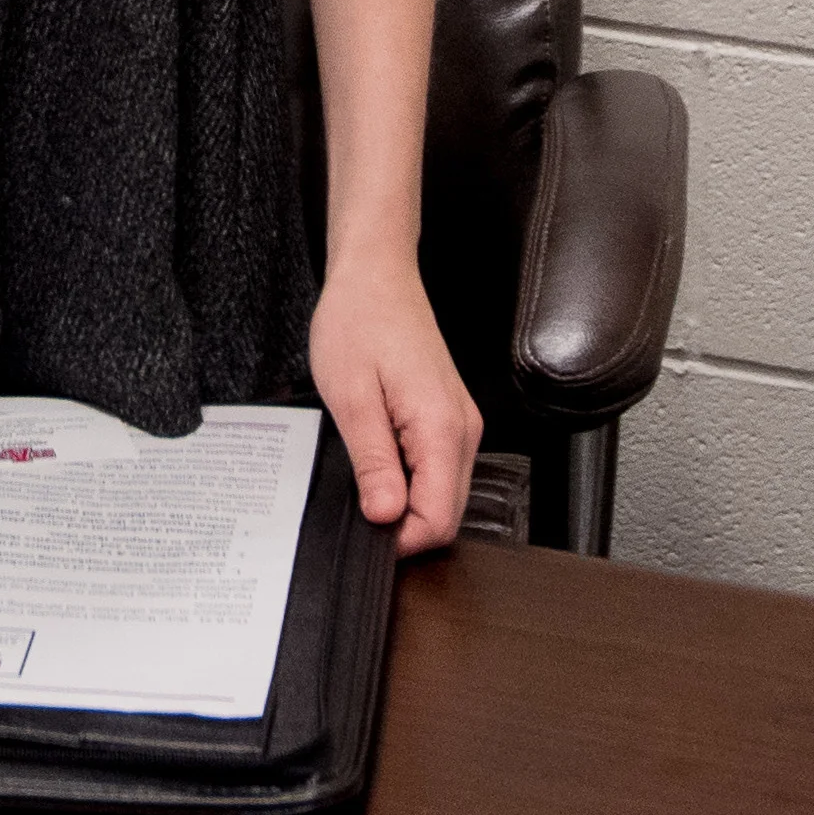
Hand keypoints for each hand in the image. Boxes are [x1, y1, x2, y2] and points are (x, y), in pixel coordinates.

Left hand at [307, 248, 478, 557]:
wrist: (376, 276)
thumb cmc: (358, 322)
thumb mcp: (350, 397)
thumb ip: (373, 462)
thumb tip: (385, 517)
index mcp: (441, 427)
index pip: (439, 520)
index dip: (398, 539)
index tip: (363, 527)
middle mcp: (463, 429)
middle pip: (447, 514)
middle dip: (402, 524)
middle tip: (356, 498)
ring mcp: (461, 423)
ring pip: (444, 494)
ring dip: (406, 500)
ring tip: (365, 470)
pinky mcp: (450, 417)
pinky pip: (439, 469)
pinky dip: (411, 479)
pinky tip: (379, 455)